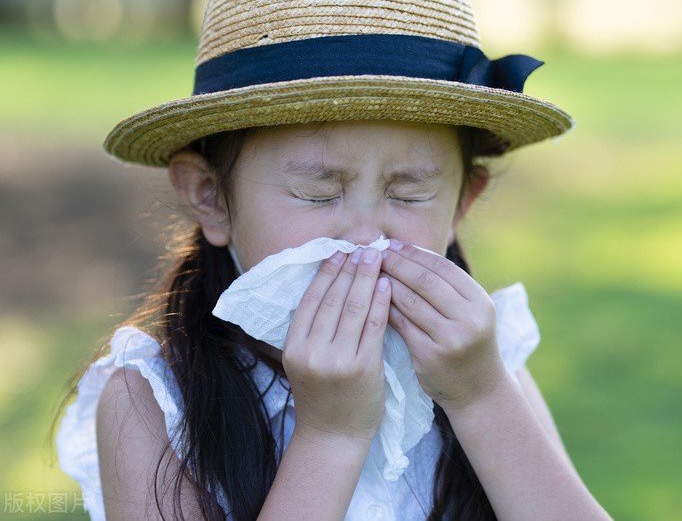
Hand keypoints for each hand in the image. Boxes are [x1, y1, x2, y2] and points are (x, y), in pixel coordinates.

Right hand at [281, 247, 389, 441]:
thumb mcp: (306, 359)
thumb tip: (329, 284)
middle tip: (363, 246)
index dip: (327, 272)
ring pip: (353, 308)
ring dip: (366, 278)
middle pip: (333, 298)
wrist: (334, 435)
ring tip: (377, 257)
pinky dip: (380, 302)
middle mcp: (311, 350)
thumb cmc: (323, 394)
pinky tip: (387, 284)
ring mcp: (336, 359)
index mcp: (293, 346)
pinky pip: (373, 326)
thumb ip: (314, 328)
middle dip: (350, 268)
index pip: (312, 299)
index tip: (340, 251)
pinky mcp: (362, 367)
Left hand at [382, 241, 505, 411]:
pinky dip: (385, 309)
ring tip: (369, 273)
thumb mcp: (471, 312)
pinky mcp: (430, 356)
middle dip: (398, 264)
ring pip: (410, 302)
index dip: (415, 253)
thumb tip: (408, 253)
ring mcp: (450, 338)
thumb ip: (448, 287)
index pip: (443, 268)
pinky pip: (401, 325)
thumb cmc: (469, 343)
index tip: (392, 244)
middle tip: (375, 254)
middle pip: (426, 282)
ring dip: (387, 284)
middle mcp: (469, 318)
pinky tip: (372, 300)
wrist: (479, 390)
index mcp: (480, 301)